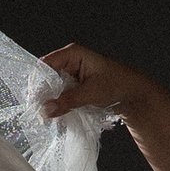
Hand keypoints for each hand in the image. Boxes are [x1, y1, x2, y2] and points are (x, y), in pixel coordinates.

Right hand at [37, 43, 158, 122]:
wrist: (134, 94)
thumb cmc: (117, 85)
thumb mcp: (92, 93)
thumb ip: (68, 101)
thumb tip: (45, 110)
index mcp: (73, 54)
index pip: (45, 65)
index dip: (38, 82)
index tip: (35, 101)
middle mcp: (69, 61)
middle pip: (46, 76)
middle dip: (43, 94)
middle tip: (40, 113)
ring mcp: (70, 73)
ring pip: (52, 87)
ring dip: (50, 101)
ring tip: (46, 116)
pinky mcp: (73, 86)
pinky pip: (59, 94)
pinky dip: (58, 104)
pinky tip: (56, 114)